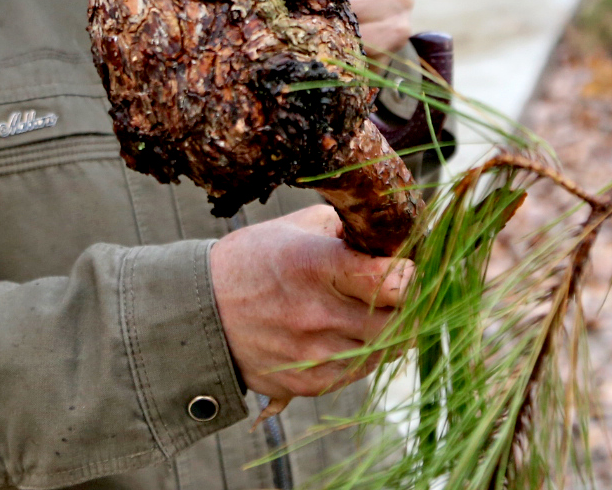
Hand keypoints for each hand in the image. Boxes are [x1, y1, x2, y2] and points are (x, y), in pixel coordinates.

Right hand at [209, 205, 412, 404]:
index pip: (394, 280)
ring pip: (386, 349)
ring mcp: (312, 354)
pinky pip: (359, 373)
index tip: (409, 267)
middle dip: (408, 305)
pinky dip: (365, 355)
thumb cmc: (253, 261)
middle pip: (400, 321)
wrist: (199, 311)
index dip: (413, 274)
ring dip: (390, 330)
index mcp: (316, 265)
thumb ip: (347, 231)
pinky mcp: (306, 383)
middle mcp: (318, 313)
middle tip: (400, 292)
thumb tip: (393, 238)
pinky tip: (350, 334)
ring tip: (373, 311)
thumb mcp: (297, 228)